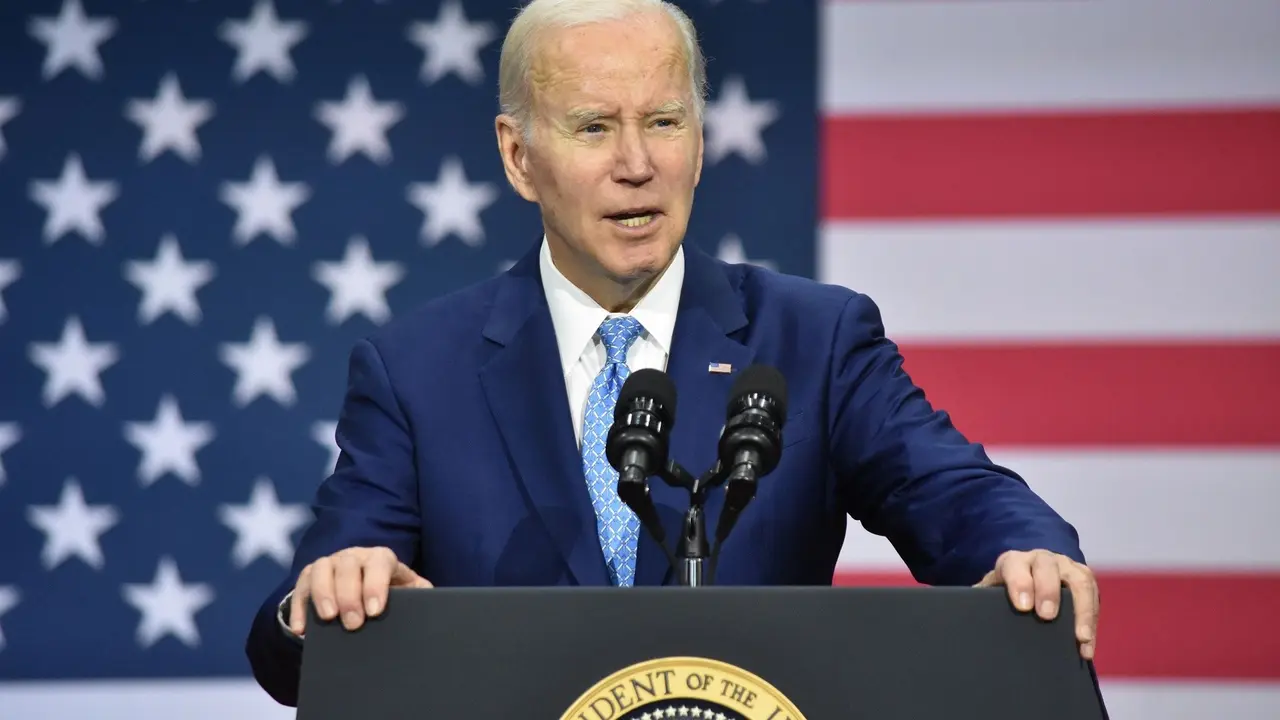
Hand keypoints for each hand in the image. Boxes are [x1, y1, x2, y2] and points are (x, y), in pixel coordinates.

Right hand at [289, 546, 431, 636]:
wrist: (366, 585)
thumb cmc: (391, 591)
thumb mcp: (409, 590)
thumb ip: (421, 594)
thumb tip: (433, 604)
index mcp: (381, 558)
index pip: (379, 563)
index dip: (375, 585)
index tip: (374, 611)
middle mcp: (354, 556)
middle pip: (347, 566)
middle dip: (349, 595)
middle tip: (353, 624)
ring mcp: (330, 563)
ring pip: (321, 569)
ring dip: (322, 593)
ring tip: (328, 618)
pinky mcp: (309, 576)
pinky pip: (300, 586)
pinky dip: (299, 606)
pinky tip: (302, 629)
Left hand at [975, 549, 1098, 659]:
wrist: (1029, 573)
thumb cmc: (1006, 588)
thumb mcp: (992, 590)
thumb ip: (981, 599)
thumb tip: (964, 615)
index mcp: (1014, 561)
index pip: (1015, 565)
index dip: (1019, 583)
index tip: (1022, 606)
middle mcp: (1042, 559)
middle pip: (1048, 567)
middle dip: (1048, 591)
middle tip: (1046, 616)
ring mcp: (1066, 567)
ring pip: (1080, 580)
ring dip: (1081, 609)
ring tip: (1079, 637)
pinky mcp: (1085, 580)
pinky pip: (1094, 597)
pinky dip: (1092, 623)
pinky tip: (1085, 647)